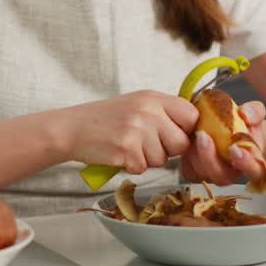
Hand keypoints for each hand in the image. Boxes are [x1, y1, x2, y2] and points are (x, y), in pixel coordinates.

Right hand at [56, 91, 199, 174]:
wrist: (72, 128)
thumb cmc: (105, 119)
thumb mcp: (137, 104)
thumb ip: (164, 113)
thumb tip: (193, 128)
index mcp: (153, 98)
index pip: (191, 115)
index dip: (185, 130)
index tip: (173, 133)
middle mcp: (148, 111)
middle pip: (181, 143)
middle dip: (167, 150)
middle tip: (145, 143)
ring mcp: (137, 129)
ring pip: (162, 159)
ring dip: (147, 159)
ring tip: (128, 145)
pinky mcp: (126, 149)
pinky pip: (143, 168)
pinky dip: (132, 166)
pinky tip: (119, 153)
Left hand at [179, 101, 265, 186]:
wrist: (225, 127)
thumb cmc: (242, 124)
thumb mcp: (252, 112)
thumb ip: (255, 111)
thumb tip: (246, 114)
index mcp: (252, 161)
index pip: (255, 171)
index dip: (246, 164)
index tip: (234, 148)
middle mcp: (233, 172)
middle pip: (223, 177)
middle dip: (211, 159)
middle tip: (203, 136)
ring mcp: (214, 174)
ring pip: (204, 175)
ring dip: (196, 155)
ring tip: (193, 133)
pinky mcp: (197, 172)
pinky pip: (189, 171)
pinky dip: (186, 157)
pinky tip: (187, 140)